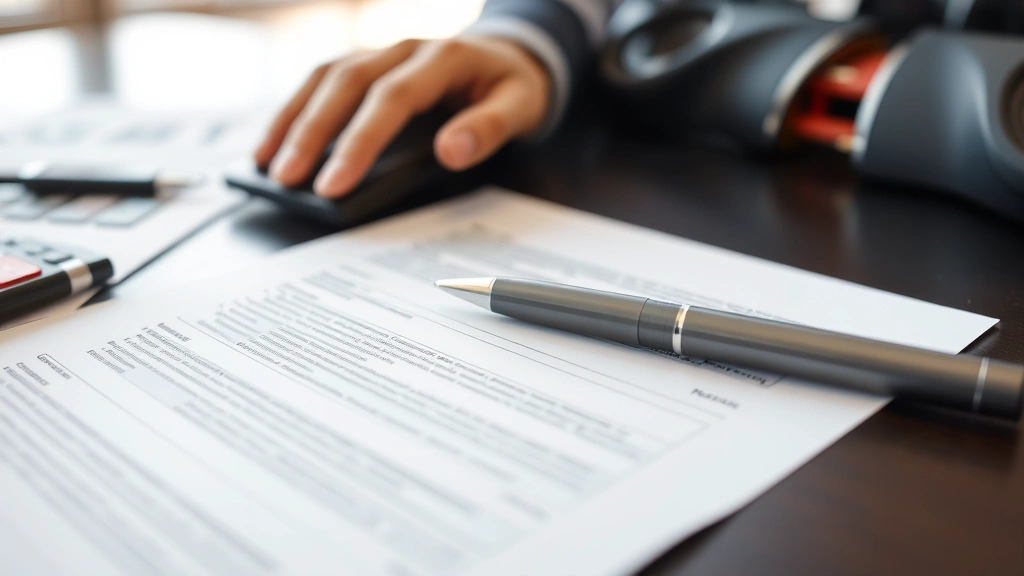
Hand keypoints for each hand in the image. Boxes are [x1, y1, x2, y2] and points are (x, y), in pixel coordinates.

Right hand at [254, 36, 551, 197]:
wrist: (514, 54)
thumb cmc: (514, 86)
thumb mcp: (522, 106)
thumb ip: (490, 128)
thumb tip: (451, 151)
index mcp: (444, 56)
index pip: (392, 98)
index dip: (360, 141)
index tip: (335, 184)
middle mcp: (405, 47)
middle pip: (346, 83)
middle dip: (312, 133)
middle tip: (287, 178)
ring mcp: (382, 52)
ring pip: (325, 76)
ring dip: (293, 119)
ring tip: (267, 164)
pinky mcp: (368, 63)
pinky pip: (323, 79)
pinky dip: (296, 109)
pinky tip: (276, 141)